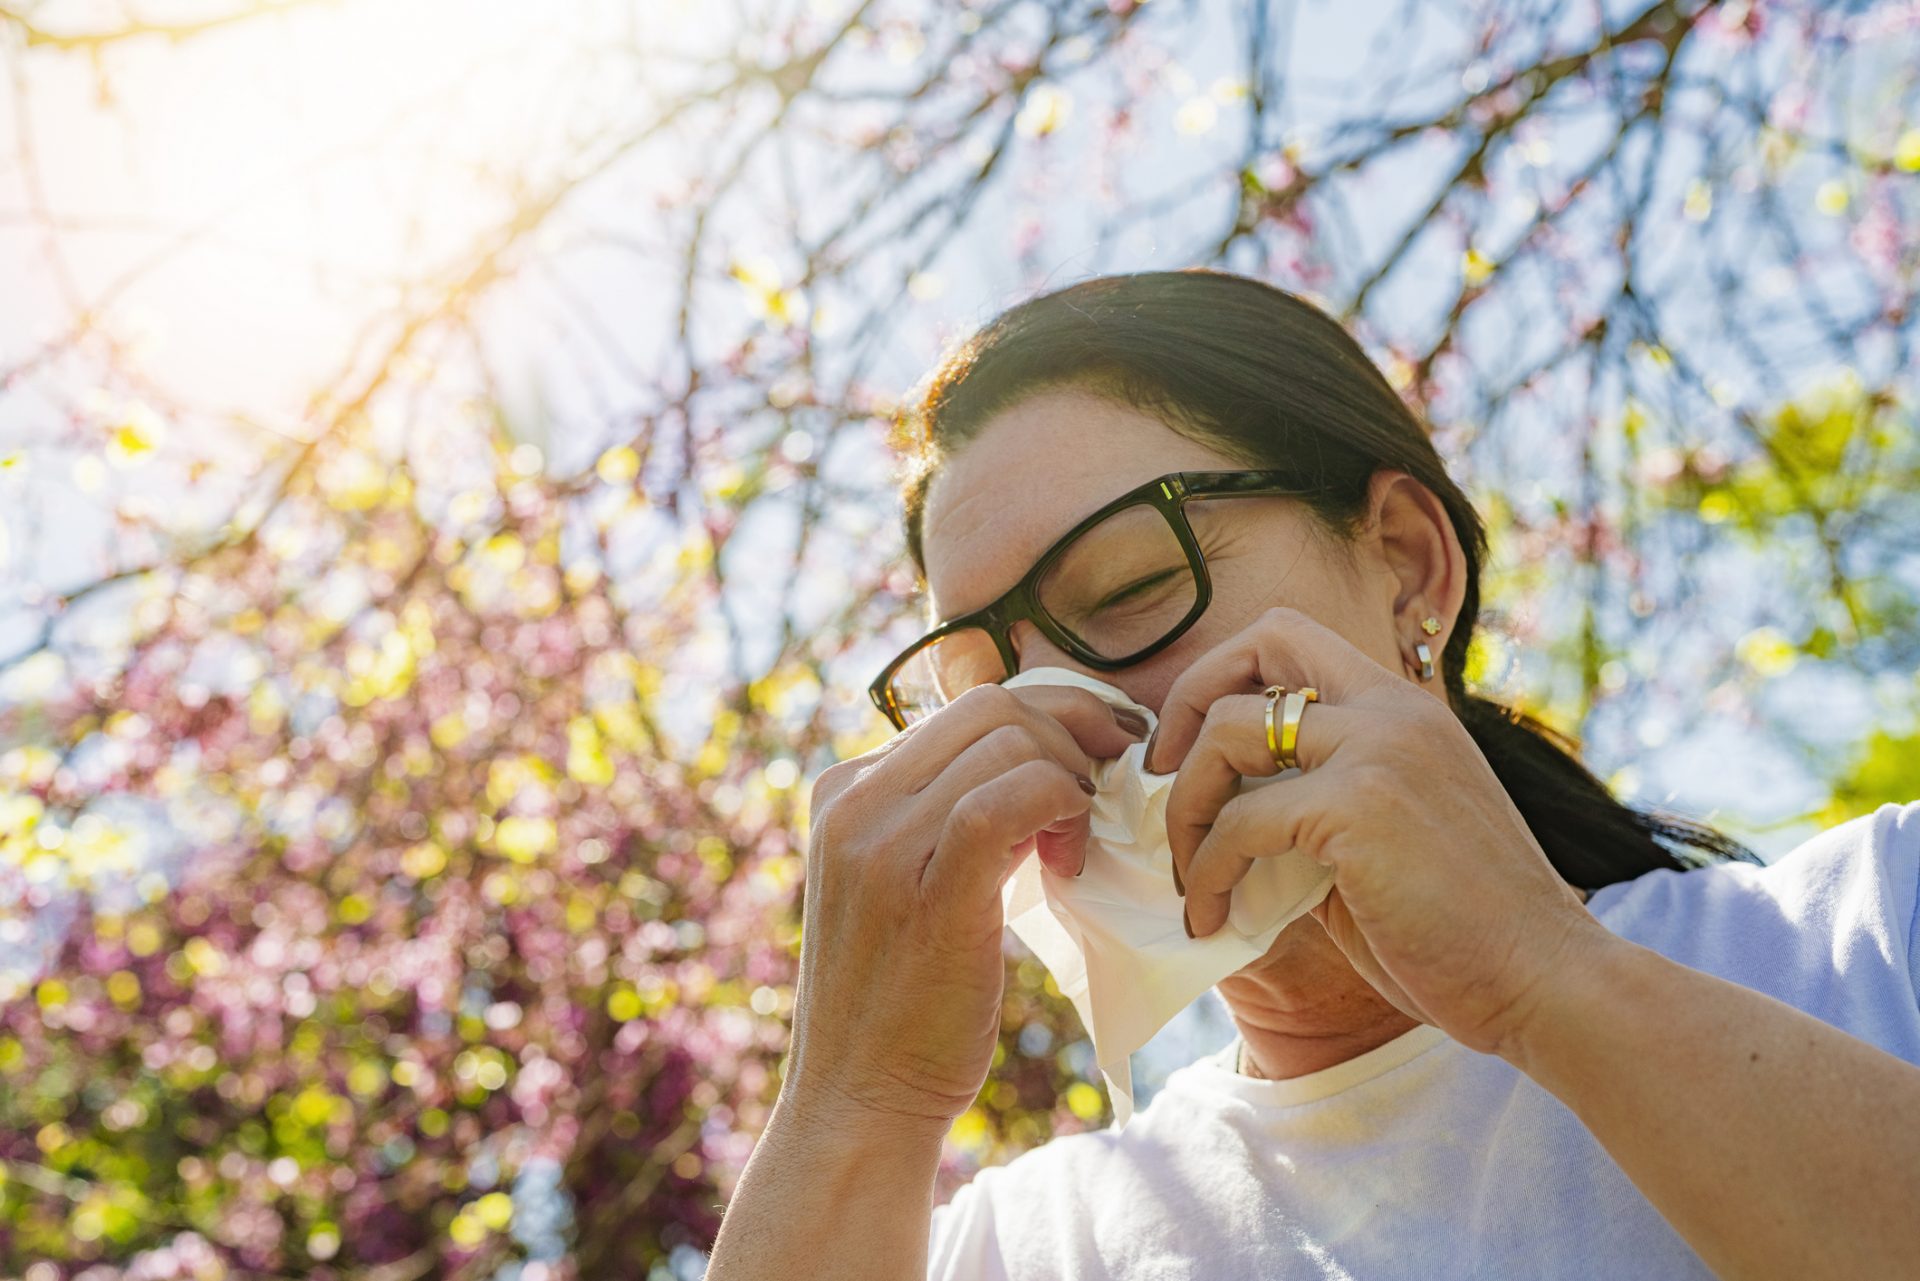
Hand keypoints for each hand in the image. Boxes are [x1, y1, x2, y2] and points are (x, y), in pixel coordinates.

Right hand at [784, 683, 1145, 1135]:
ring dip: (1072, 778)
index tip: (1098, 756)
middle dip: (1074, 731)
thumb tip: (1040, 760)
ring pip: (1008, 741)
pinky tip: (1071, 858)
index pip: (966, 707)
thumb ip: (949, 816)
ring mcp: (879, 841)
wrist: (859, 1097)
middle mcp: (852, 800)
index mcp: (845, 789)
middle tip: (1112, 785)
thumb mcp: (907, 881)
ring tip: (1079, 843)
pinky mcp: (924, 887)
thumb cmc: (902, 998)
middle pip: (992, 707)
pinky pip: (1012, 795)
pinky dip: (1062, 805)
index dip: (1051, 719)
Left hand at [1148, 606, 1610, 1055]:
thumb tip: (1224, 820)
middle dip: (1187, 704)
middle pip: (1259, 641)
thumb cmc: (1464, 931)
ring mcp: (1380, 749)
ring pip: (1229, 731)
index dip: (1222, 678)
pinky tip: (1213, 918)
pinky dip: (1208, 871)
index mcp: (1404, 710)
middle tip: (1161, 784)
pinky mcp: (1361, 806)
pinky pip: (1240, 821)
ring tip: (1187, 872)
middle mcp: (1393, 710)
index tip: (1189, 755)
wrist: (1546, 982)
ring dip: (1185, 805)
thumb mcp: (1383, 842)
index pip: (1292, 637)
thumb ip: (1314, 810)